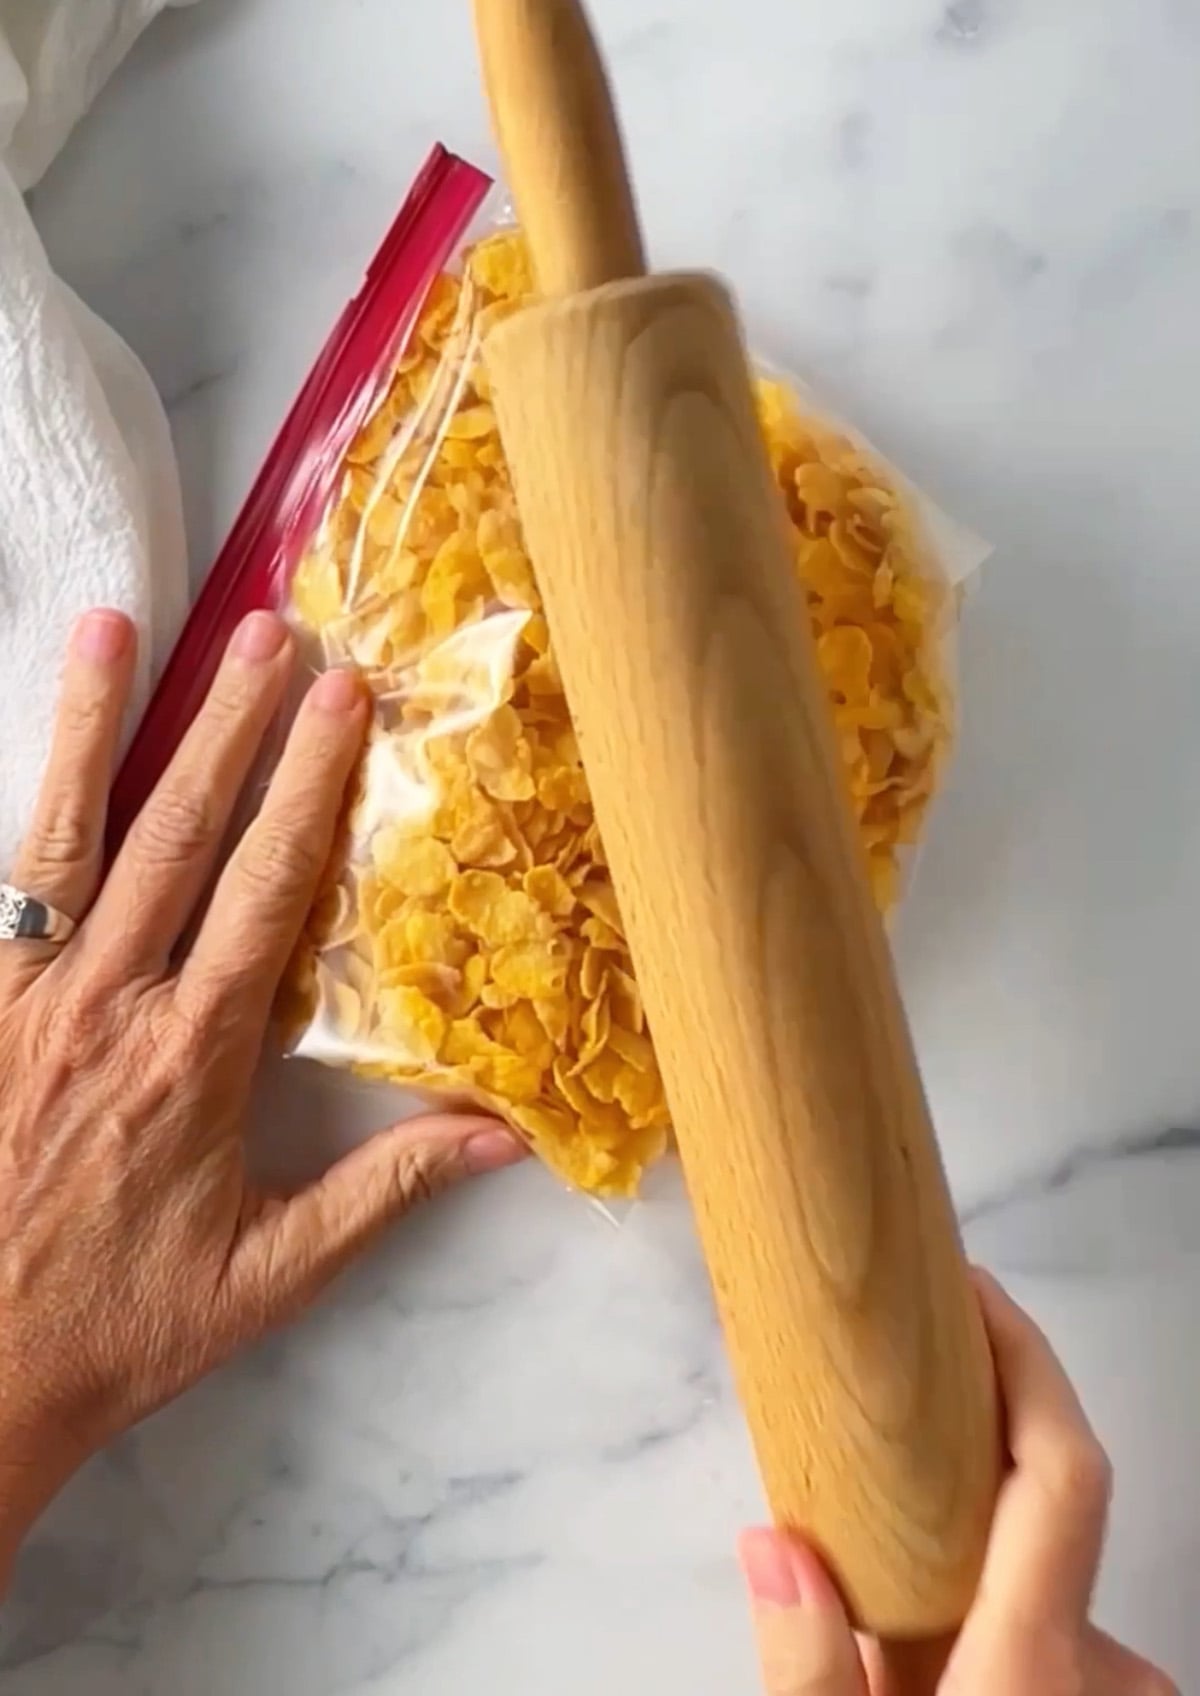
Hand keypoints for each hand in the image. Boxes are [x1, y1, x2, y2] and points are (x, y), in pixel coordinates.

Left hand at [0, 609, 521, 1578]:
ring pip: (67, 838)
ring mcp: (23, 998)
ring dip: (99, 727)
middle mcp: (106, 1005)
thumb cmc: (125, 1322)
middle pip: (176, 837)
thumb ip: (385, 1192)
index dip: (308, 787)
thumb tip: (504, 1136)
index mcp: (192, 1058)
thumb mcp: (271, 1274)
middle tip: (267, 629)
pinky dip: (22, 807)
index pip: (265, 892)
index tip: (340, 700)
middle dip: (227, 726)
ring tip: (118, 627)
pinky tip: (37, 746)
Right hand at [738, 1274, 1176, 1694]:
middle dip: (959, 1468)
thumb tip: (769, 1544)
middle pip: (1037, 1510)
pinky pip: (1056, 1621)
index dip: (1025, 1358)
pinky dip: (992, 1607)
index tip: (968, 1287)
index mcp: (1035, 1666)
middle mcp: (1103, 1666)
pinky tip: (932, 1657)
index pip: (1062, 1466)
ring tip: (880, 1606)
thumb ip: (808, 1667)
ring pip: (1040, 1571)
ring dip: (970, 1554)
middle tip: (863, 1464)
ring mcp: (1121, 1687)